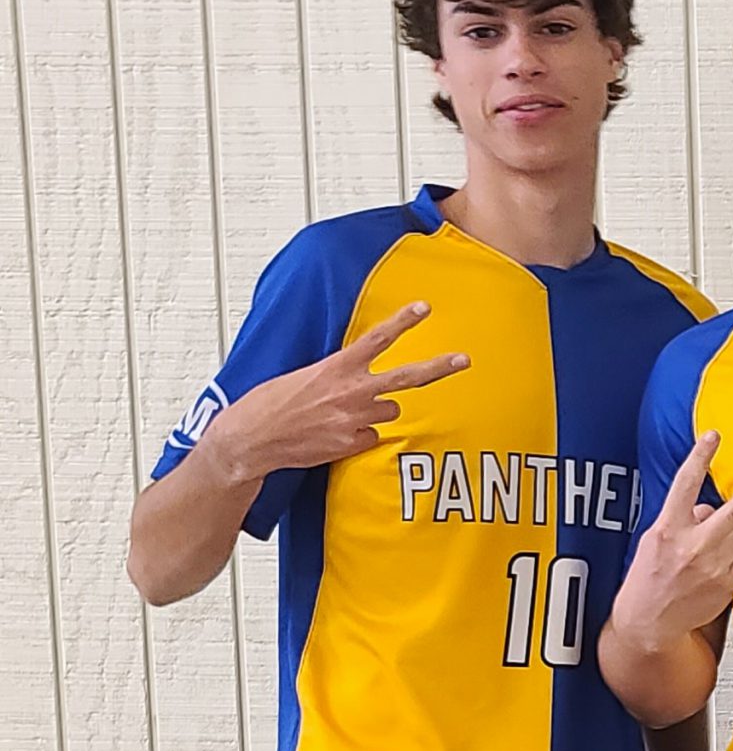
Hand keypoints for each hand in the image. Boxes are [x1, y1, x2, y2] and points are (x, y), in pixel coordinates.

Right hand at [204, 301, 468, 481]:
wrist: (251, 439)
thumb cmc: (270, 404)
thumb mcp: (302, 376)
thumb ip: (337, 375)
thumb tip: (357, 380)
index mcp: (336, 367)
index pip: (377, 339)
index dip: (403, 321)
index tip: (424, 307)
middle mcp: (352, 391)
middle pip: (407, 378)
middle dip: (438, 367)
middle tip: (463, 359)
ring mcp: (356, 419)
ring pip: (389, 410)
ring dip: (375, 410)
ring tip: (342, 413)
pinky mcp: (354, 443)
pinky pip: (372, 436)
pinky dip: (360, 436)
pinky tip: (334, 434)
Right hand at [615, 432, 732, 652]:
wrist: (649, 624)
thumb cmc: (648, 581)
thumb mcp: (655, 542)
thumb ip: (682, 520)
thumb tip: (708, 508)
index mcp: (669, 530)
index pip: (686, 484)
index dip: (700, 456)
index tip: (714, 435)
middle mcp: (694, 546)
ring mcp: (713, 567)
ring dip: (727, 540)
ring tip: (702, 559)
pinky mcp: (727, 584)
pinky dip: (729, 562)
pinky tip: (708, 575)